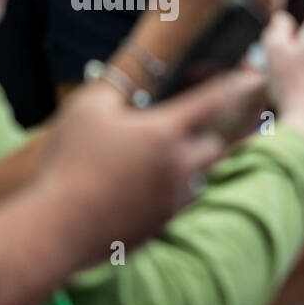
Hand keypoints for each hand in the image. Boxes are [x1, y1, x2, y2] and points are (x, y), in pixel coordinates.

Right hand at [40, 70, 265, 258]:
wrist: (59, 226)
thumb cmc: (68, 163)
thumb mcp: (86, 111)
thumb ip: (115, 89)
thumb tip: (130, 82)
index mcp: (165, 131)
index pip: (211, 101)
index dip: (229, 86)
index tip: (245, 78)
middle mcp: (180, 164)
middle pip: (214, 145)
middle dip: (206, 134)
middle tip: (187, 128)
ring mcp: (175, 196)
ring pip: (200, 175)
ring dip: (190, 165)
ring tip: (162, 158)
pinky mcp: (165, 221)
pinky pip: (182, 200)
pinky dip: (174, 189)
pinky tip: (147, 186)